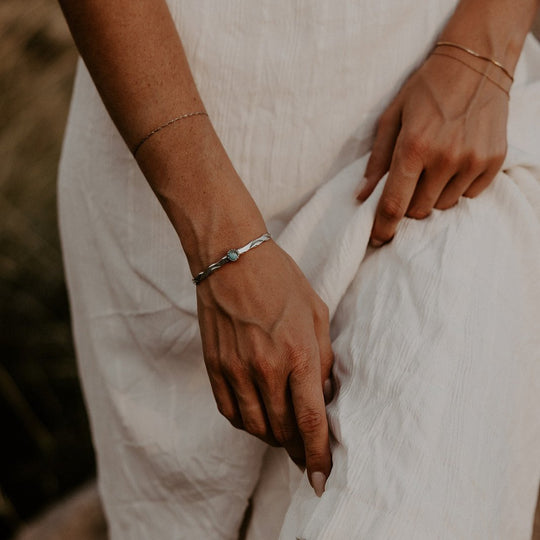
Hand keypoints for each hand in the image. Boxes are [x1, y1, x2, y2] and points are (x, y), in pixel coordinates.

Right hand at [195, 239, 333, 496]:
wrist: (231, 258)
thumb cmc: (280, 280)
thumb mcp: (317, 312)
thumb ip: (323, 357)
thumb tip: (323, 394)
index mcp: (298, 354)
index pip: (310, 421)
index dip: (318, 455)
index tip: (322, 478)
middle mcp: (266, 368)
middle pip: (283, 430)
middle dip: (298, 449)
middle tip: (306, 454)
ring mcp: (235, 369)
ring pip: (255, 427)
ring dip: (273, 438)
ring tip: (284, 436)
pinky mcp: (214, 367)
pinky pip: (229, 412)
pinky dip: (246, 423)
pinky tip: (258, 418)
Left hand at [356, 51, 508, 246]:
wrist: (477, 61)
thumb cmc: (426, 89)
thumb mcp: (392, 117)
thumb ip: (376, 160)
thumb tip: (362, 196)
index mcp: (414, 147)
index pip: (394, 205)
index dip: (382, 228)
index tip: (376, 238)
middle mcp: (445, 158)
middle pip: (418, 210)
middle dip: (407, 205)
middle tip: (408, 184)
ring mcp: (473, 161)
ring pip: (443, 206)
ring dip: (432, 197)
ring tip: (433, 168)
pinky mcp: (494, 161)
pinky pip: (468, 195)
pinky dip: (456, 188)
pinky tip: (454, 163)